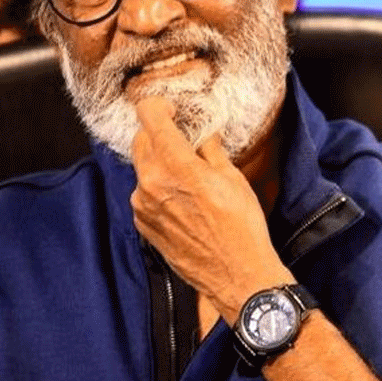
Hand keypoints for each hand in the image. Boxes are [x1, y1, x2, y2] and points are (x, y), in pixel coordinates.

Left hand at [130, 97, 293, 323]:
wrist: (236, 275)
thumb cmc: (240, 226)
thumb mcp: (232, 178)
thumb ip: (210, 150)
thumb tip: (202, 135)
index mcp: (174, 164)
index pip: (149, 116)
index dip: (159, 106)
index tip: (172, 109)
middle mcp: (150, 183)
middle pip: (141, 140)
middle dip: (158, 133)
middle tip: (181, 137)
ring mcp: (142, 206)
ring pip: (142, 168)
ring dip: (158, 162)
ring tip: (187, 174)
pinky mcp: (143, 224)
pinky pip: (144, 194)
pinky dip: (157, 188)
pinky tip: (182, 199)